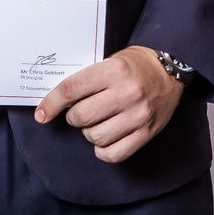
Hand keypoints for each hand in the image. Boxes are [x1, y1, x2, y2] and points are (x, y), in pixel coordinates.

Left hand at [35, 45, 183, 164]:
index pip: (71, 90)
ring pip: (96, 137)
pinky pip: (115, 154)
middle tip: (82, 112)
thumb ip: (85, 81)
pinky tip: (106, 139)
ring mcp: (139, 114)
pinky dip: (103, 150)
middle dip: (74, 117)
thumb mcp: (110, 61)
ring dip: (90, 133)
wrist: (171, 70)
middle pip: (82, 116)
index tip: (42, 114)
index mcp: (114, 70)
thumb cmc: (134, 66)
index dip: (51, 104)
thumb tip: (53, 105)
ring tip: (98, 123)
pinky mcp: (148, 132)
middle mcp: (128, 92)